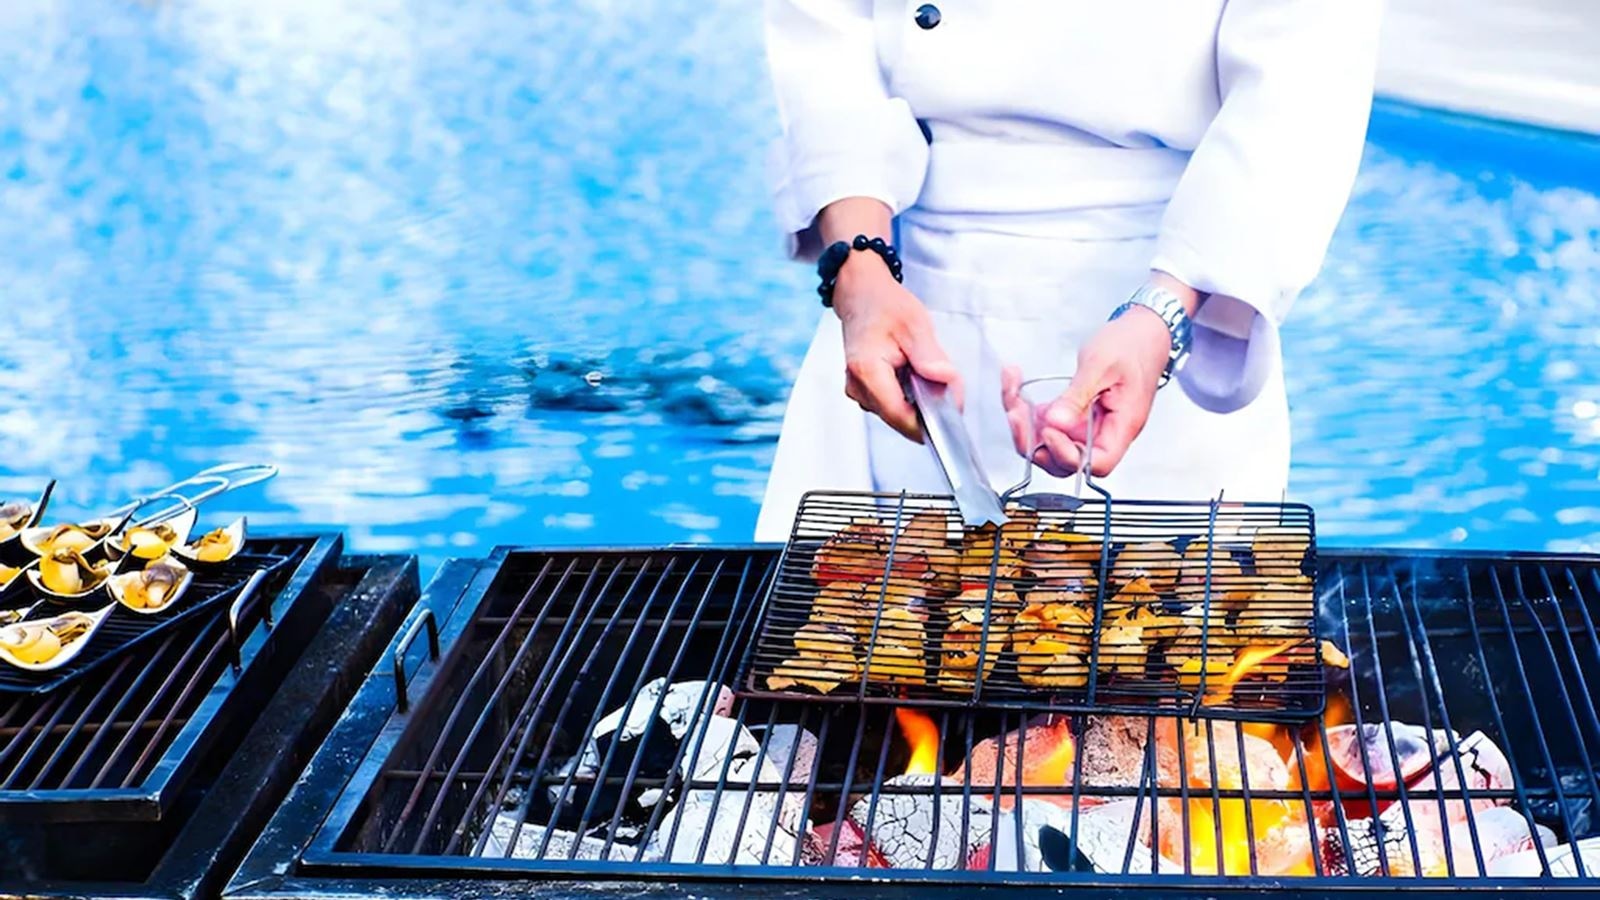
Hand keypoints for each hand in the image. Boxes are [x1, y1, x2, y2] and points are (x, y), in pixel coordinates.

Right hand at [834, 254, 962, 441]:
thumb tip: (946, 382)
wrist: (861, 295)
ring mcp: (857, 391)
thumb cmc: (883, 305)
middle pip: (899, 419)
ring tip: (923, 373)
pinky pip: (890, 405)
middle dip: (926, 409)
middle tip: (944, 384)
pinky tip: (911, 376)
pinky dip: (907, 396)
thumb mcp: (915, 324)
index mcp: (867, 370)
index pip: (900, 416)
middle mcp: (857, 386)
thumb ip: (930, 357)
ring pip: (896, 414)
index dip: (929, 420)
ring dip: (916, 402)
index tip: (951, 409)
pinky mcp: (862, 391)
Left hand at [1002, 308, 1171, 476]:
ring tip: (1013, 394)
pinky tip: (1019, 391)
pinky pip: (1050, 426)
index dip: (1067, 455)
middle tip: (1017, 413)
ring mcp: (1089, 427)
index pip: (1095, 463)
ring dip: (1026, 426)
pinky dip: (1029, 413)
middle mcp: (1105, 433)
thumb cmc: (1131, 346)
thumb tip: (1055, 421)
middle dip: (1035, 443)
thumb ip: (1077, 395)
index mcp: (1122, 426)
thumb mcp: (1100, 365)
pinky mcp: (1076, 416)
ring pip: (1051, 445)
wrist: (1141, 332)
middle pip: (1066, 461)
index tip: (1048, 430)